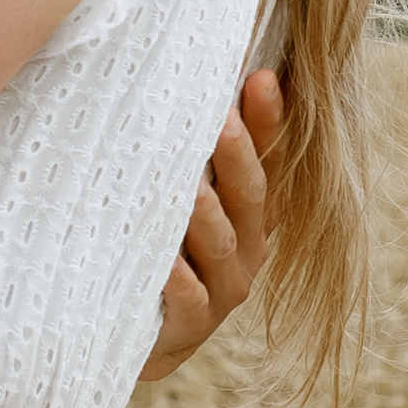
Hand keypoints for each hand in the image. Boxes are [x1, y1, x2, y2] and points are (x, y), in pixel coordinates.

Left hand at [133, 69, 282, 391]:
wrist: (136, 333)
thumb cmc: (160, 248)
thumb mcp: (181, 198)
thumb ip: (191, 153)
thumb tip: (182, 74)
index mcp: (251, 212)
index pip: (270, 160)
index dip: (270, 122)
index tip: (261, 78)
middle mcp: (247, 249)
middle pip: (249, 196)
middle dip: (237, 156)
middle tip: (220, 118)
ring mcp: (223, 289)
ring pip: (220, 244)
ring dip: (206, 213)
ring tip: (189, 186)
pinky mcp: (190, 325)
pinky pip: (187, 297)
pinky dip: (176, 276)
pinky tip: (161, 257)